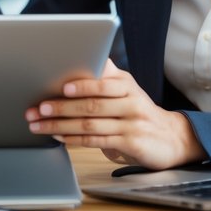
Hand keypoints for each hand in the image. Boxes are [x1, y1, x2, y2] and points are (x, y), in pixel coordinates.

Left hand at [24, 60, 206, 169]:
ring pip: (90, 123)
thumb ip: (103, 79)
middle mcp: (130, 100)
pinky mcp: (131, 143)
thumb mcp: (126, 90)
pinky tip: (59, 137)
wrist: (173, 137)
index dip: (80, 83)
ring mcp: (131, 123)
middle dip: (60, 107)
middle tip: (38, 108)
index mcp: (125, 83)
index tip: (58, 85)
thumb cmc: (139, 111)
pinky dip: (74, 139)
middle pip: (91, 104)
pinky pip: (97, 140)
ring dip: (60, 125)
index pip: (101, 81)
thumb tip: (71, 67)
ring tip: (39, 125)